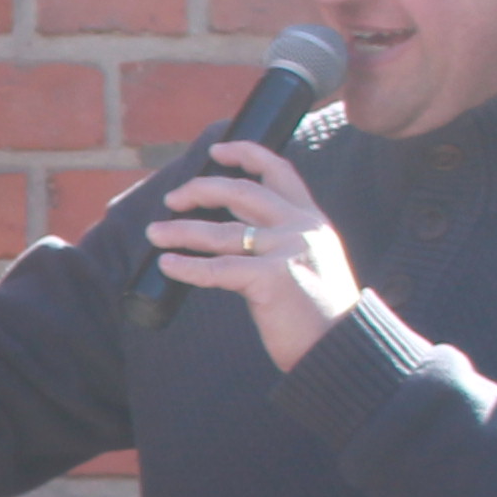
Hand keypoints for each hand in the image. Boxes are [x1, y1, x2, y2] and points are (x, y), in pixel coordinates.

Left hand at [144, 139, 358, 371]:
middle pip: (241, 193)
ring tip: (154, 233)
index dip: (246, 153)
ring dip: (180, 231)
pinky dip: (187, 267)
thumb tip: (231, 237)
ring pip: (221, 233)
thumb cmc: (318, 312)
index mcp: (312, 220)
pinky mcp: (272, 278)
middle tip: (171, 198)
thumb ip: (280, 242)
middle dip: (201, 189)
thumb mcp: (309, 261)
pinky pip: (217, 269)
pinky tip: (167, 264)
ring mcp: (287, 250)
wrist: (342, 346)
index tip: (217, 150)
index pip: (279, 171)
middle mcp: (301, 227)